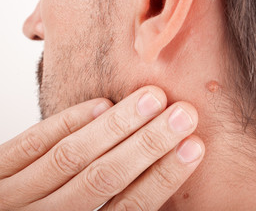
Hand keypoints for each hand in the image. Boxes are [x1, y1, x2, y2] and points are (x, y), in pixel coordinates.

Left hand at [0, 86, 204, 210]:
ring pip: (71, 156)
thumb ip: (118, 206)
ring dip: (116, 125)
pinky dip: (67, 122)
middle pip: (104, 177)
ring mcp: (14, 196)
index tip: (193, 147)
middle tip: (182, 114)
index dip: (164, 177)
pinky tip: (100, 105)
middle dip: (148, 143)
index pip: (130, 208)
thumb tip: (162, 175)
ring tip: (152, 99)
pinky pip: (31, 144)